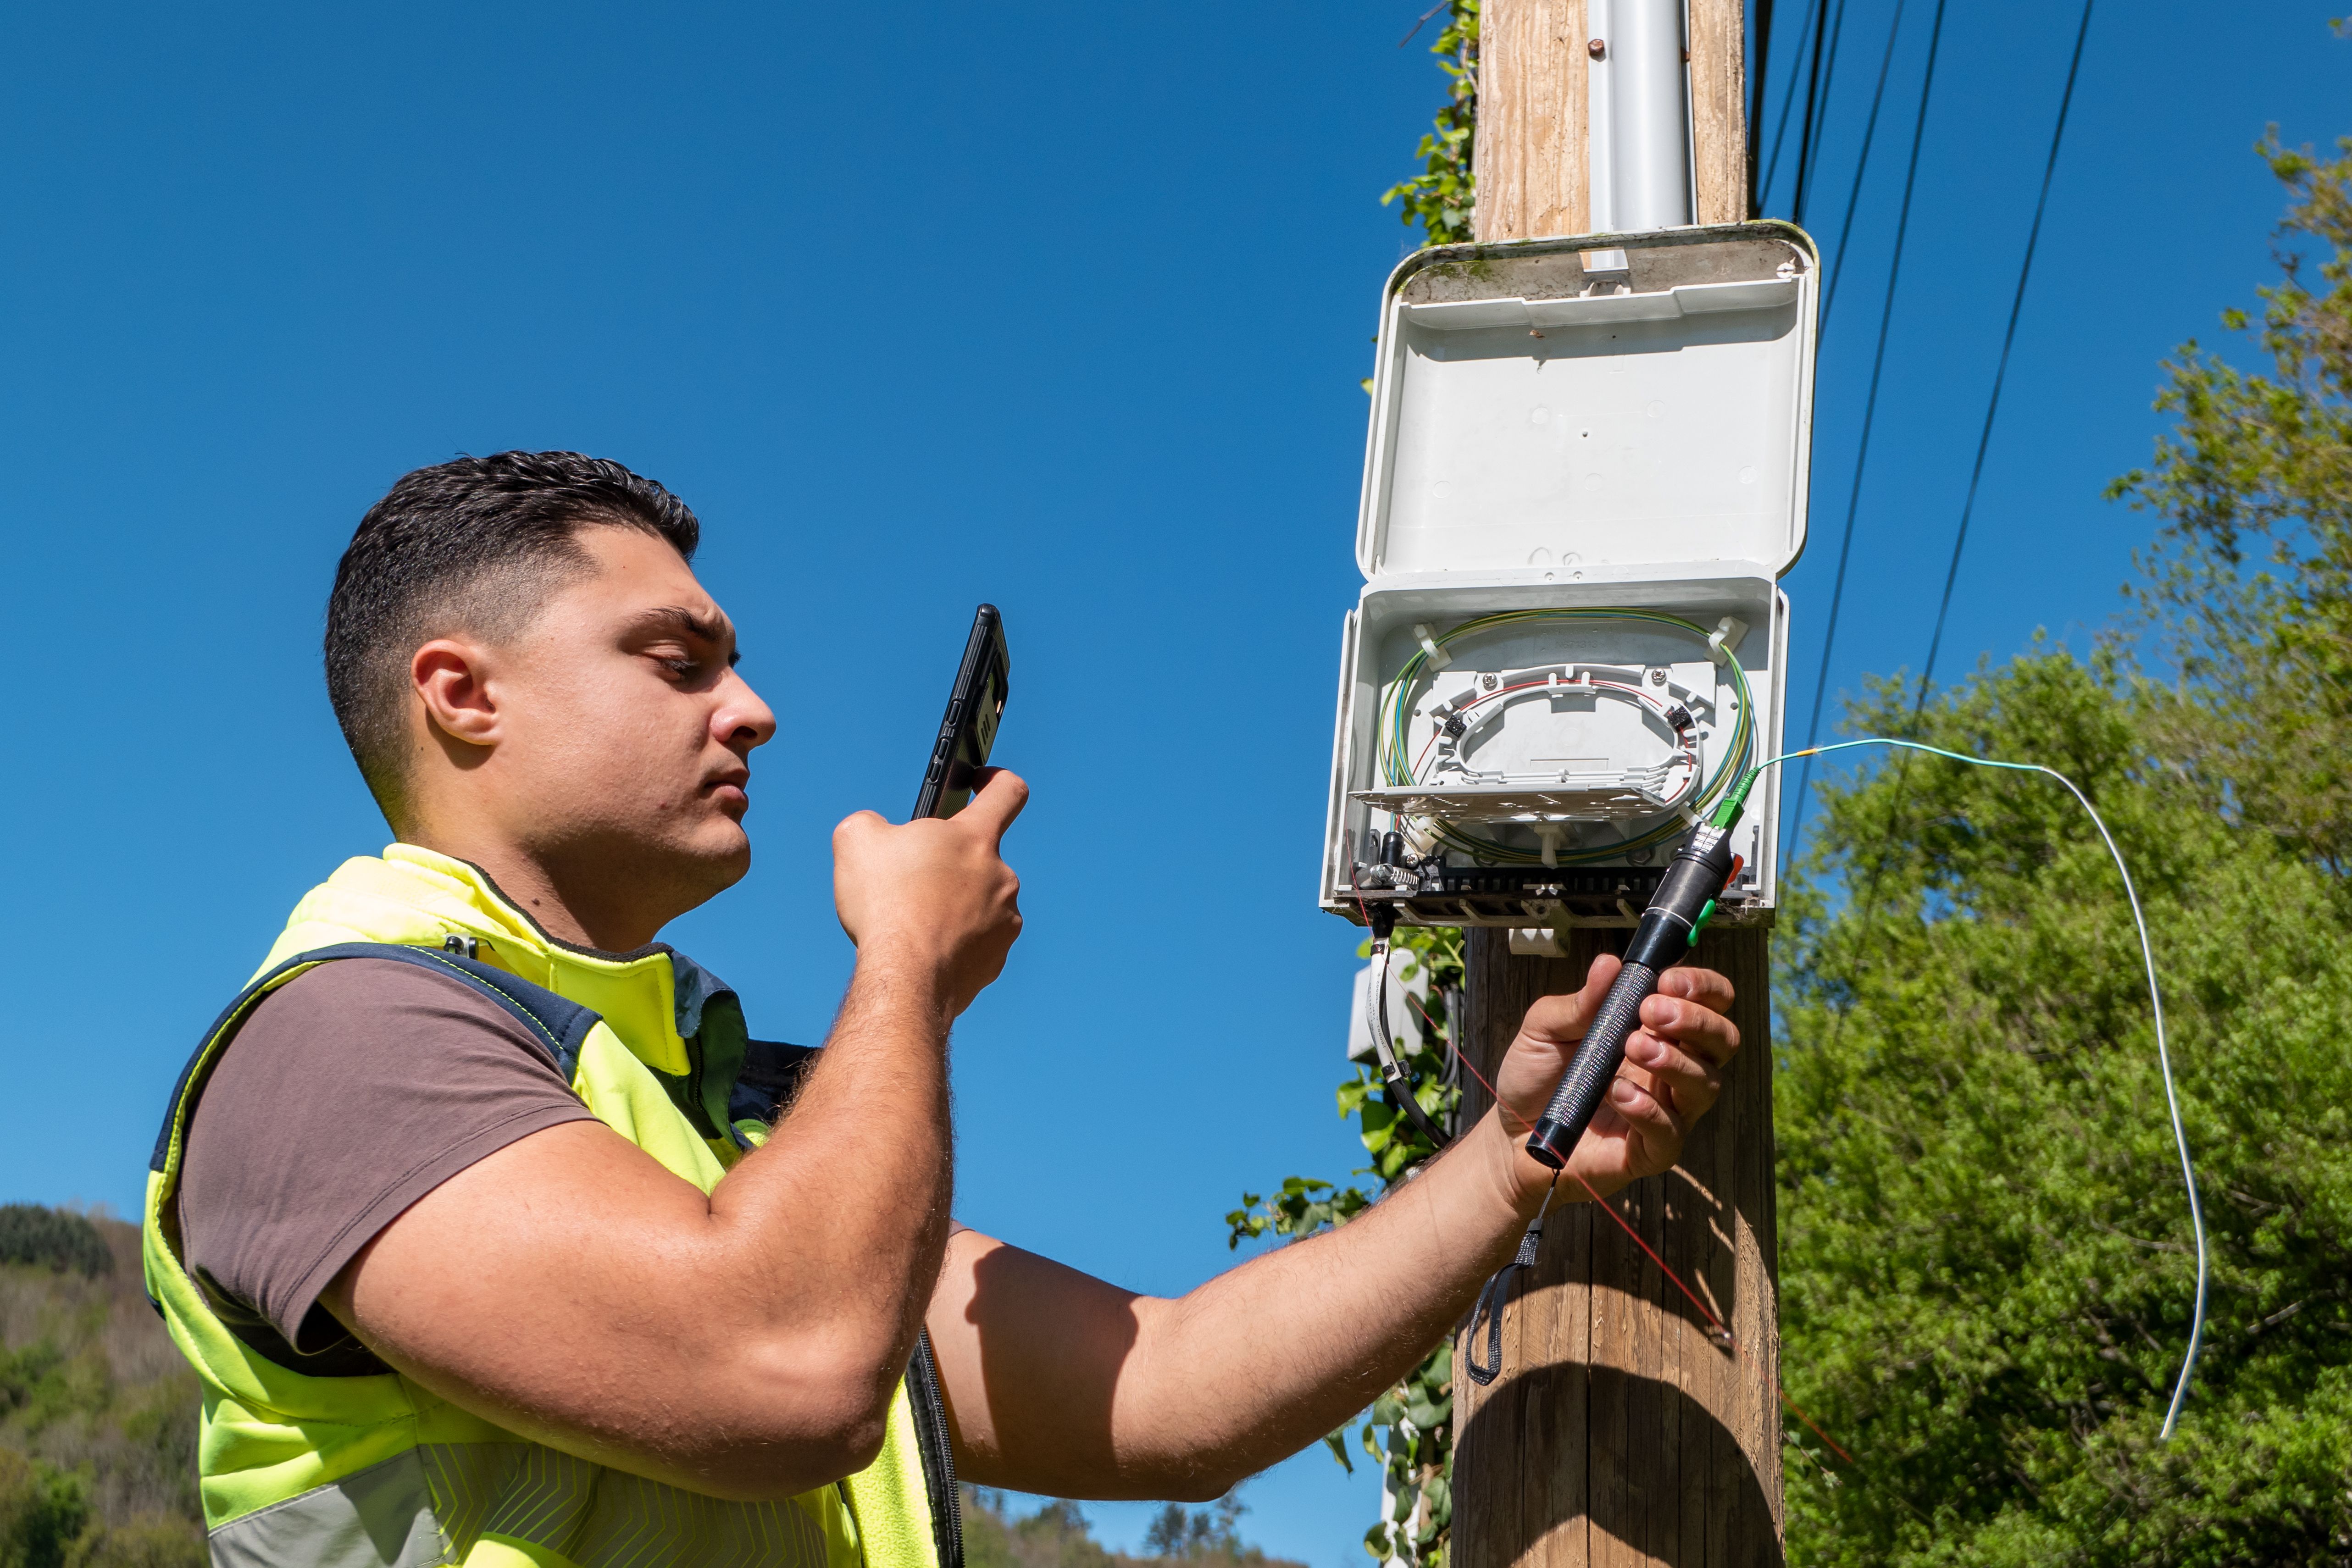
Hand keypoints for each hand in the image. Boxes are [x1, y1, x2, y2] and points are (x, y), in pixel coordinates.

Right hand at [833, 769, 1026, 1015]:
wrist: (905, 978)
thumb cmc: (885, 904)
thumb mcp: (856, 839)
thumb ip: (872, 822)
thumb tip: (879, 832)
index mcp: (975, 839)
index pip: (1007, 790)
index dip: (994, 780)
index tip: (979, 783)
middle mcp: (1001, 877)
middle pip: (977, 858)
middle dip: (947, 864)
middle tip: (911, 882)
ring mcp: (1004, 921)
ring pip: (977, 903)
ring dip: (951, 906)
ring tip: (914, 922)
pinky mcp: (996, 960)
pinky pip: (975, 942)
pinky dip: (954, 943)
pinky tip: (925, 950)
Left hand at [1489, 954, 1739, 1200]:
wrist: (1510, 1131)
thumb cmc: (1536, 1075)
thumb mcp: (1545, 1028)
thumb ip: (1581, 1001)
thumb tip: (1609, 963)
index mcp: (1656, 1030)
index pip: (1709, 1002)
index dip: (1701, 987)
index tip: (1667, 981)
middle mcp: (1672, 1068)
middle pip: (1723, 1041)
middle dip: (1696, 1020)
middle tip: (1651, 1012)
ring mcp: (1667, 1110)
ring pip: (1707, 1085)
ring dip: (1675, 1060)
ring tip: (1632, 1046)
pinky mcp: (1651, 1150)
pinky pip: (1671, 1132)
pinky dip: (1649, 1109)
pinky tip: (1618, 1093)